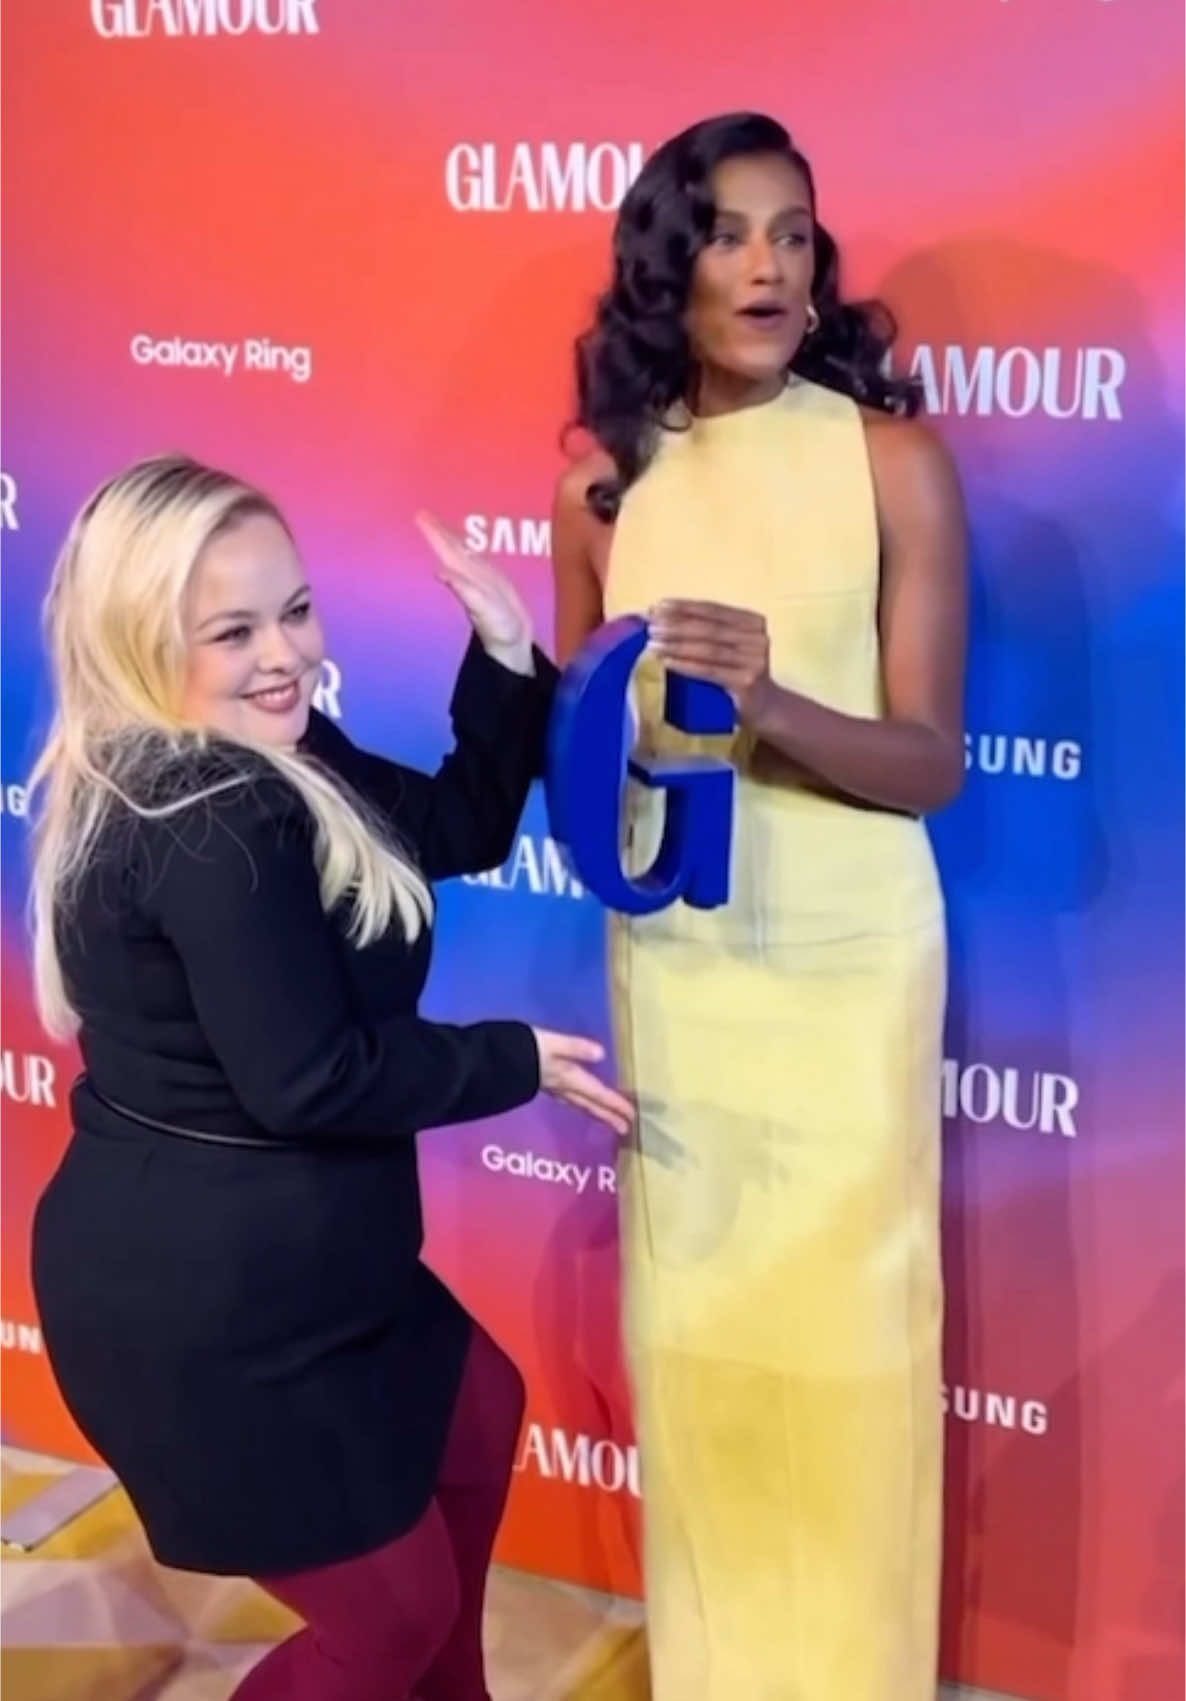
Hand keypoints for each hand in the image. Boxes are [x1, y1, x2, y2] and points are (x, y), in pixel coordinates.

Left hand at [415, 512, 534, 674]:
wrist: (512, 642)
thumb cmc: (497, 628)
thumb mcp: (480, 607)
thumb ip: (462, 588)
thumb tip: (440, 572)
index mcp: (463, 577)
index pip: (445, 549)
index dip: (433, 533)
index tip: (420, 516)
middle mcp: (468, 576)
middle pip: (450, 548)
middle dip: (437, 530)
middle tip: (422, 513)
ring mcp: (480, 578)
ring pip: (462, 552)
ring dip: (450, 537)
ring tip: (438, 523)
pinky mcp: (493, 582)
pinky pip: (477, 560)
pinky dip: (469, 550)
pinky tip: (466, 546)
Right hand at [531, 1029, 634, 1137]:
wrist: (491, 1059)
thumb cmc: (522, 1048)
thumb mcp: (551, 1043)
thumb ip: (574, 1047)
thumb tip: (601, 1053)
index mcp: (568, 1077)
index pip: (596, 1093)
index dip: (614, 1104)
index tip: (632, 1117)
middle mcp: (562, 1087)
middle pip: (589, 1104)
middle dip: (607, 1115)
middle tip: (625, 1129)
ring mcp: (551, 1088)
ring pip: (578, 1104)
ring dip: (594, 1112)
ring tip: (607, 1119)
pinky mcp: (541, 1084)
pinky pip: (567, 1099)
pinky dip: (578, 1103)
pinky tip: (575, 1100)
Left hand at [648, 598, 772, 722]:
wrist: (766, 709)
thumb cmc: (738, 675)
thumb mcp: (728, 648)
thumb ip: (705, 632)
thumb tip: (660, 617)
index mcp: (752, 622)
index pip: (713, 609)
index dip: (684, 607)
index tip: (658, 606)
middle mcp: (757, 637)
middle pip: (708, 628)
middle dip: (676, 625)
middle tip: (650, 627)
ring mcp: (754, 660)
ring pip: (707, 649)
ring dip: (676, 645)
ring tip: (652, 644)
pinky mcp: (746, 682)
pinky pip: (709, 670)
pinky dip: (685, 665)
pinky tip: (666, 662)